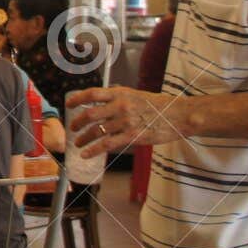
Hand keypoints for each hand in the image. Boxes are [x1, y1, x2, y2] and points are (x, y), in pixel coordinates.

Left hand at [65, 86, 187, 157]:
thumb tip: (102, 104)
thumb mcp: (136, 95)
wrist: (178, 115)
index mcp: (120, 93)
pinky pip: (107, 144)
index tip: (68, 104)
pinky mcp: (132, 136)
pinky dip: (93, 150)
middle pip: (90, 114)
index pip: (92, 94)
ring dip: (84, 138)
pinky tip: (85, 154)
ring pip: (96, 131)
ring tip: (78, 143)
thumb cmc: (159, 106)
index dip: (77, 98)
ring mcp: (126, 121)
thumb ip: (119, 99)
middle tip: (73, 128)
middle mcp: (120, 106)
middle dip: (77, 122)